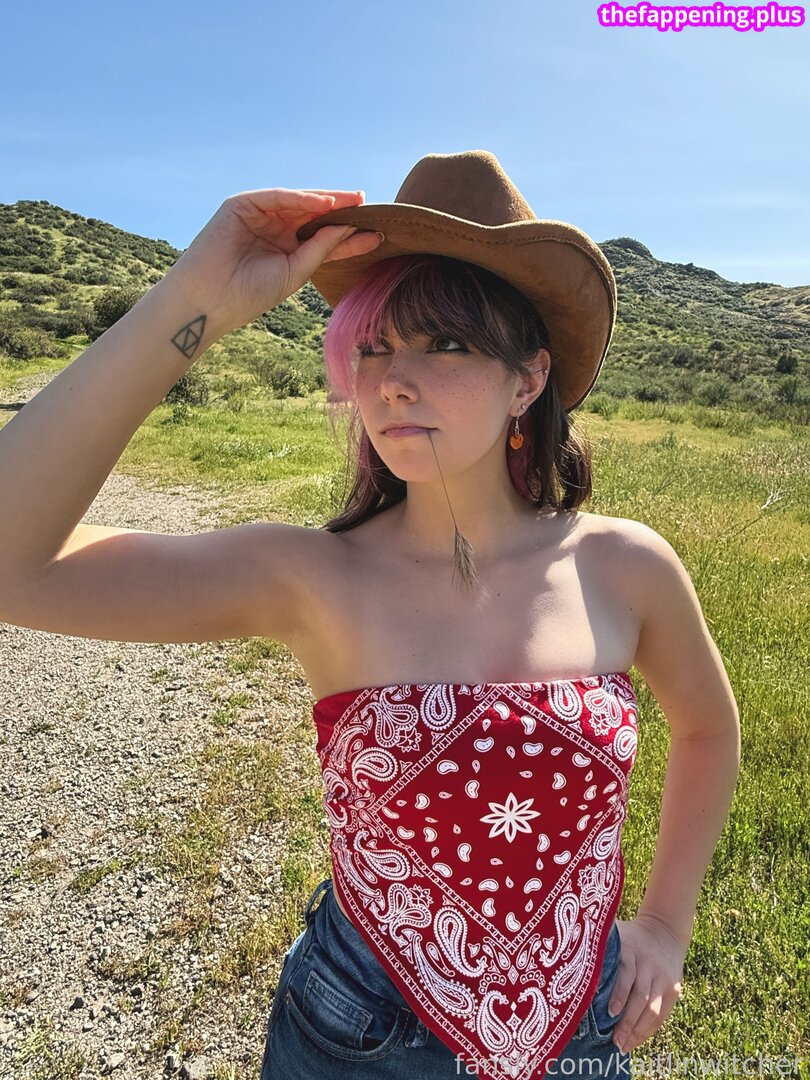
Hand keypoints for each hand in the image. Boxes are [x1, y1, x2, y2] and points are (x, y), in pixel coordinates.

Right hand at [165, 188, 382, 335]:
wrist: (210, 301)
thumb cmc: (248, 294)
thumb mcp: (295, 272)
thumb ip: (320, 249)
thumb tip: (348, 228)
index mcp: (286, 249)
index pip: (324, 239)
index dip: (350, 237)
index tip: (378, 235)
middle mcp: (274, 229)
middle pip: (315, 216)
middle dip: (343, 212)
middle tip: (372, 208)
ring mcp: (259, 215)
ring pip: (299, 202)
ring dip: (327, 201)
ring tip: (355, 202)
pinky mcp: (242, 204)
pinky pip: (278, 197)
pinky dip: (301, 198)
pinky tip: (324, 204)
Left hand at [608, 914, 687, 1054]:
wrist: (664, 930)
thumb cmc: (630, 937)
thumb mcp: (616, 934)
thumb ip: (599, 944)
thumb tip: (571, 961)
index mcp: (631, 950)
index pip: (626, 974)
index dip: (619, 994)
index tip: (610, 1013)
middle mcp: (649, 965)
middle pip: (641, 997)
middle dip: (627, 1022)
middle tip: (615, 1041)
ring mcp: (663, 978)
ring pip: (653, 1009)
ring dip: (638, 1031)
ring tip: (624, 1046)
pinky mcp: (674, 989)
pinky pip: (662, 1014)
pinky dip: (649, 1029)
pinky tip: (636, 1040)